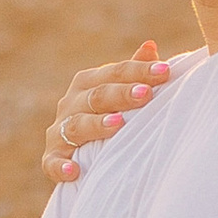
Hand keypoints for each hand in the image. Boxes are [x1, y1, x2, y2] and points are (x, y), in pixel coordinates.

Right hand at [42, 41, 169, 182]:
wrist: (80, 154)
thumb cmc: (108, 116)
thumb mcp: (119, 93)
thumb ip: (133, 73)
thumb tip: (151, 46)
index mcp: (88, 82)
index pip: (115, 72)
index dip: (140, 71)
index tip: (165, 72)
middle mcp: (71, 103)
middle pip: (98, 96)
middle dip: (122, 94)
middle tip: (146, 94)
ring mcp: (59, 130)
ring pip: (77, 125)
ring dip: (96, 125)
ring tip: (118, 124)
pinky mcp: (52, 158)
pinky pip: (53, 162)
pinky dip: (62, 166)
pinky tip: (75, 171)